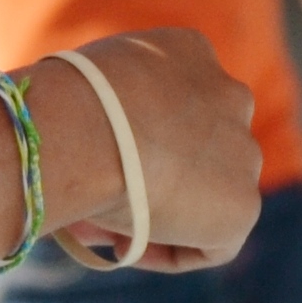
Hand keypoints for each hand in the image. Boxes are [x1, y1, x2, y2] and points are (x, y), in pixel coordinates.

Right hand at [38, 28, 262, 273]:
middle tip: (102, 202)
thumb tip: (81, 156)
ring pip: (206, 193)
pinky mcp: (243, 204)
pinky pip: (213, 241)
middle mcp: (228, 94)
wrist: (82, 131)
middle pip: (198, 148)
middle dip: (155, 178)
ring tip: (105, 230)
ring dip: (162, 214)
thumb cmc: (58, 106)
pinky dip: (172, 251)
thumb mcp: (81, 85)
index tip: (102, 163)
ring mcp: (243, 151)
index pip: (177, 100)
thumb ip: (102, 108)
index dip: (139, 140)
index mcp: (189, 51)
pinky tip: (128, 249)